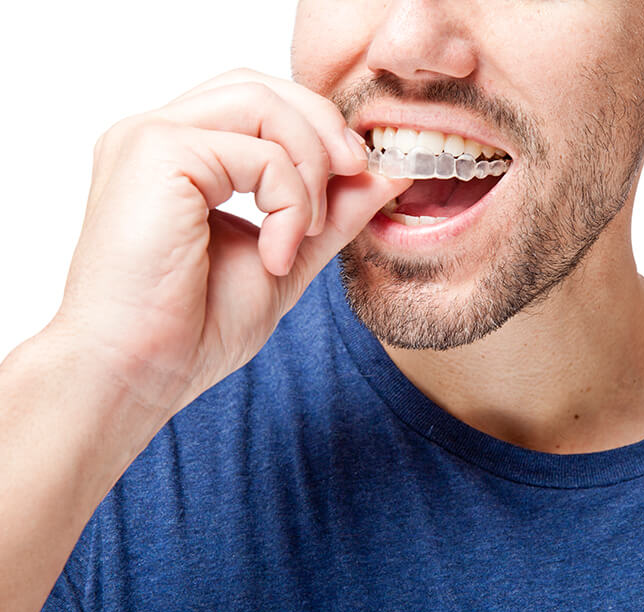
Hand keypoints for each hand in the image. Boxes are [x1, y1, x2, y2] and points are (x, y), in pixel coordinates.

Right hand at [52, 68, 409, 415]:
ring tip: (307, 232)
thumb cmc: (192, 327)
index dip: (318, 128)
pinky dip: (289, 201)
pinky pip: (258, 152)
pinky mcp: (157, 153)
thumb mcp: (286, 256)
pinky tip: (276, 255)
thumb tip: (386, 174)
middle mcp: (160, 135)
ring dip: (309, 165)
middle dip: (324, 129)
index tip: (361, 172)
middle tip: (359, 174)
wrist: (137, 374)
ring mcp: (152, 138)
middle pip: (262, 86)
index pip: (258, 103)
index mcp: (180, 156)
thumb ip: (331, 212)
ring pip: (262, 103)